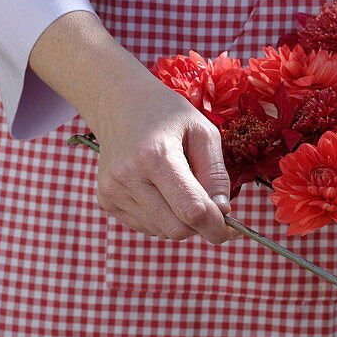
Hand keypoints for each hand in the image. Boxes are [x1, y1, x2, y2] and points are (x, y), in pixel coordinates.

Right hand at [28, 11, 237, 243]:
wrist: (120, 104)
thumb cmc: (168, 115)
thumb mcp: (203, 132)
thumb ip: (216, 174)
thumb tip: (223, 212)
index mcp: (156, 155)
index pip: (192, 210)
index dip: (217, 226)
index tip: (230, 229)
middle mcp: (128, 177)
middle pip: (177, 229)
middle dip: (200, 226)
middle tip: (210, 207)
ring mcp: (113, 191)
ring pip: (162, 232)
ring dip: (180, 220)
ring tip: (179, 186)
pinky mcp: (105, 200)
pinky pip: (146, 226)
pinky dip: (162, 217)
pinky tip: (161, 190)